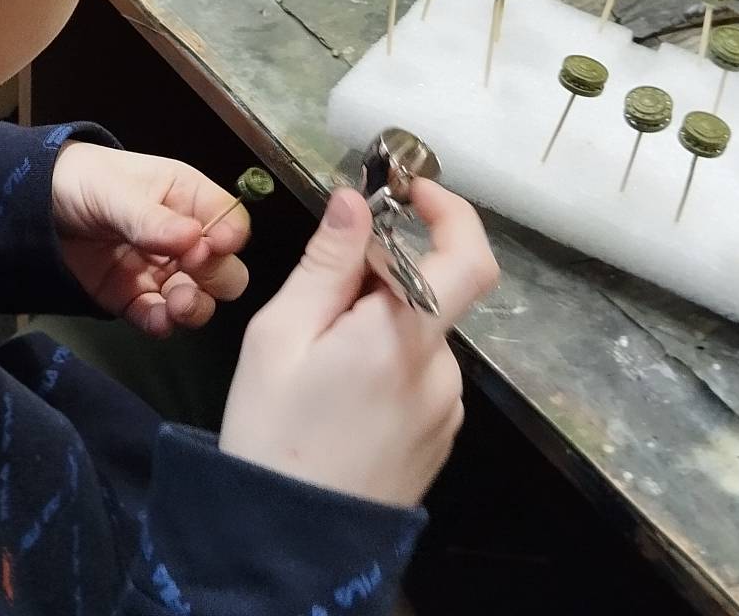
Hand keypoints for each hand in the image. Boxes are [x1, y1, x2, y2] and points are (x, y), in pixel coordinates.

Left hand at [50, 143, 252, 337]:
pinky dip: (162, 322)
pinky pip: (158, 318)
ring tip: (178, 303)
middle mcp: (183, 238)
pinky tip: (158, 318)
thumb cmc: (81, 180)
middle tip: (192, 268)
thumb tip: (192, 238)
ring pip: (199, 299)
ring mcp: (159, 271)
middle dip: (216, 275)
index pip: (229, 220)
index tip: (214, 245)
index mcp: (188, 197)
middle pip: (224, 268)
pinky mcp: (132, 299)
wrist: (30, 205)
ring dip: (196, 305)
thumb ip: (150, 218)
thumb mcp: (114, 191)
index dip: (229, 236)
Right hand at [218, 180, 496, 507]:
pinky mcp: (440, 438)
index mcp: (402, 338)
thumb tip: (356, 200)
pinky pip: (418, 377)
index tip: (409, 192)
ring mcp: (446, 409)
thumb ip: (326, 264)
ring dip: (378, 329)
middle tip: (313, 307)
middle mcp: (441, 371)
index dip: (450, 212)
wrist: (288, 546)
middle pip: (428, 295)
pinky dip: (384, 365)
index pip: (467, 256)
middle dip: (379, 281)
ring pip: (418, 337)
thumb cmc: (271, 433)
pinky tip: (337, 400)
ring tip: (315, 366)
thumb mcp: (279, 336)